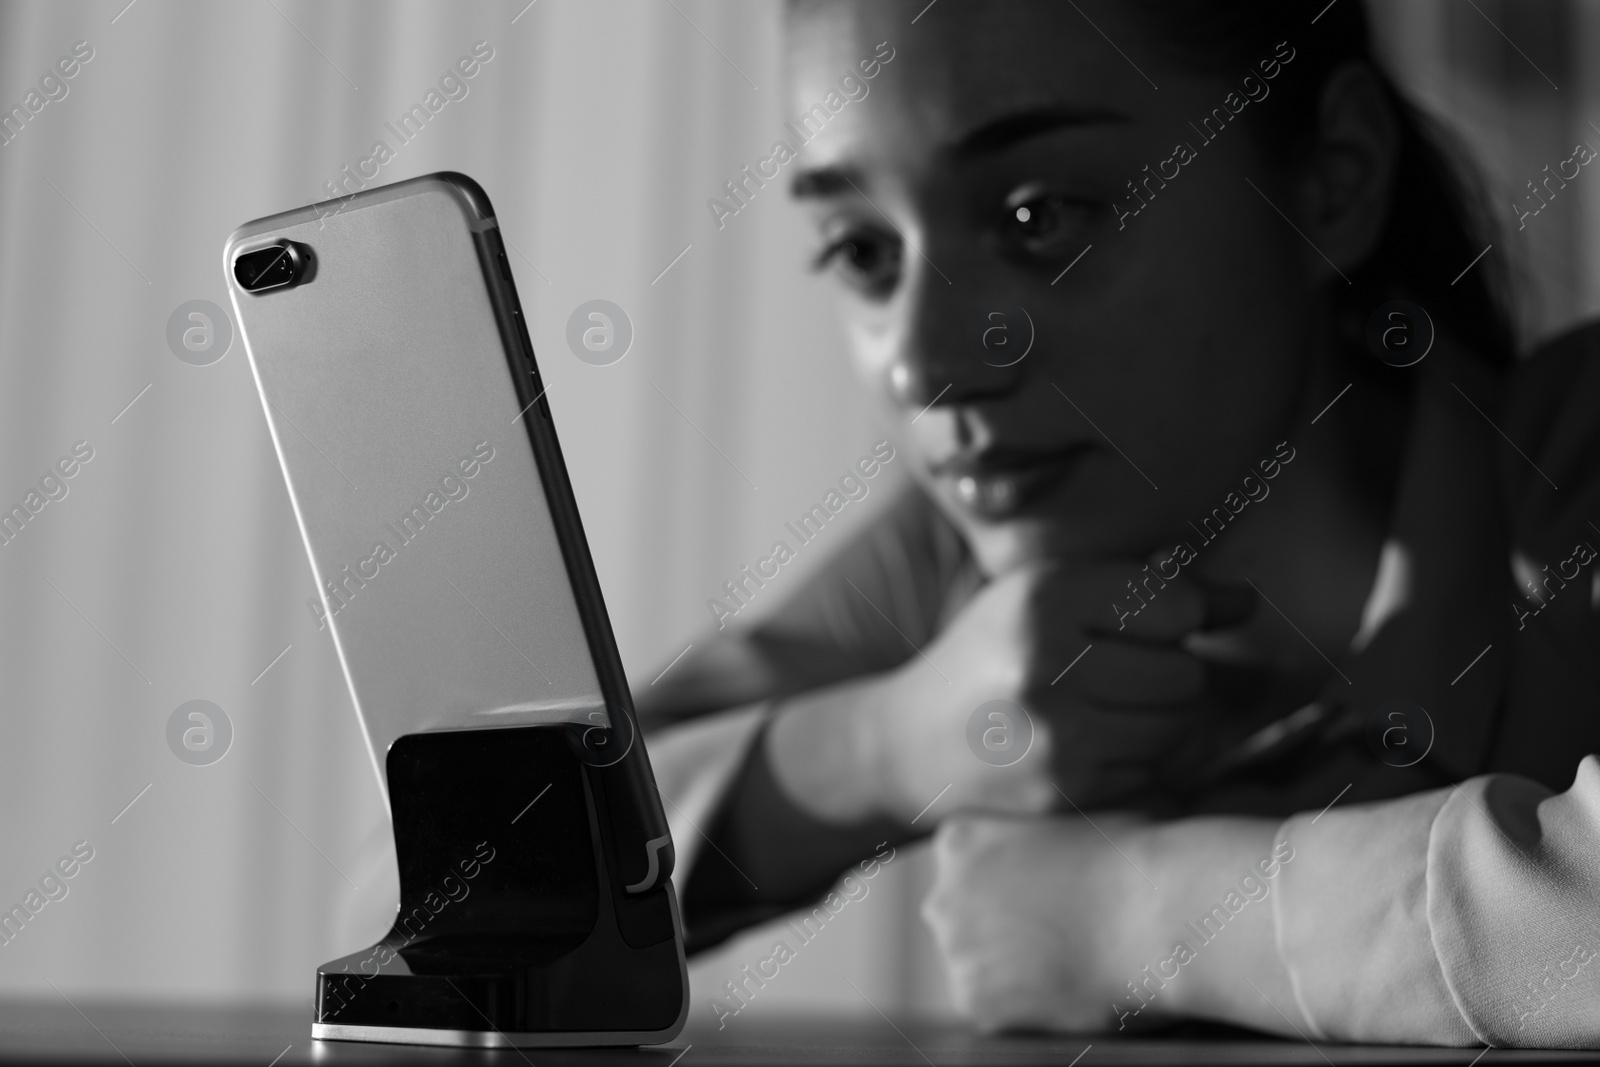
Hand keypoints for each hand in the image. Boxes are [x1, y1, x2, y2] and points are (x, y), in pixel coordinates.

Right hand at [864, 559, 1253, 823]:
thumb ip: (1148, 591)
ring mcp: (1056, 736)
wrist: (908, 742)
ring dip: (1157, 720)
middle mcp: (1046, 665)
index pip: (1175, 607)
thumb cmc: (991, 655)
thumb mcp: (1047, 597)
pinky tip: (1089, 746)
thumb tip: (1247, 602)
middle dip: (1167, 673)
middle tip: (1121, 673)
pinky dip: (1134, 760)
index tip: (1151, 625)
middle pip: (1184, 674)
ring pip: (1176, 729)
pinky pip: (1151, 772)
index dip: (1178, 618)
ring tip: (1106, 709)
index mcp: (1042, 598)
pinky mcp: (1065, 792)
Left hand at [923, 813, 1300, 1036]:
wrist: (1160, 910)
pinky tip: (1069, 990)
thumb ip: (1030, 846)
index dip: (1011, 886)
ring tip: (1073, 963)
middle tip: (1062, 935)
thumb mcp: (1066, 823)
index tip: (1050, 895)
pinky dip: (1027, 1010)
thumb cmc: (1132, 857)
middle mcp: (943, 894)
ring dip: (1014, 971)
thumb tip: (1035, 866)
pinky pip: (994, 1012)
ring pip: (977, 968)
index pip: (965, 871)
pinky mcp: (977, 1002)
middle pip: (962, 920)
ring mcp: (956, 951)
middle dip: (1002, 929)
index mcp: (959, 840)